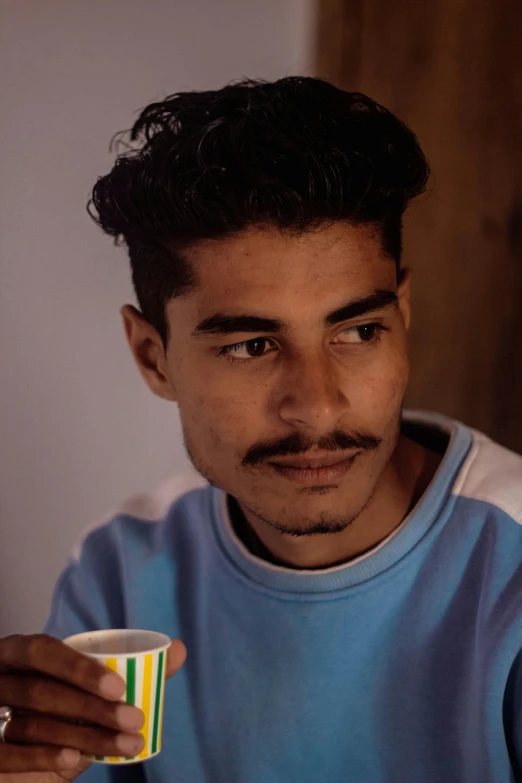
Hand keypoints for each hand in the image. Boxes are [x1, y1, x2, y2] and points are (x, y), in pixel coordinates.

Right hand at [0, 634, 186, 781]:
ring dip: (84, 737)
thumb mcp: (87, 686)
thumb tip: (178, 650)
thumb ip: (130, 669)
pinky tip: (76, 760)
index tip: (120, 686)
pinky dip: (45, 757)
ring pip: (33, 725)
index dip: (78, 668)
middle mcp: (1, 679)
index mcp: (20, 653)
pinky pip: (12, 754)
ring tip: (128, 744)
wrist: (24, 750)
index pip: (42, 651)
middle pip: (41, 692)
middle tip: (136, 719)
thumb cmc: (60, 705)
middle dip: (92, 708)